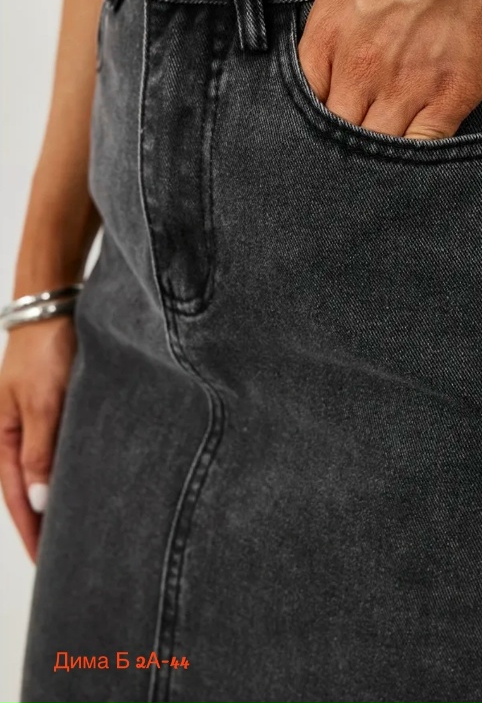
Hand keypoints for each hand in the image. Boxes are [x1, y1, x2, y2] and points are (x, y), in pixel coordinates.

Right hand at [0, 316, 75, 561]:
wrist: (56, 306)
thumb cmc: (45, 351)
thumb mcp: (42, 403)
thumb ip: (39, 451)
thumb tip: (37, 501)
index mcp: (2, 435)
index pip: (15, 497)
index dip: (32, 530)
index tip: (46, 563)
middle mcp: (16, 432)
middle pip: (27, 489)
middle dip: (43, 523)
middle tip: (65, 557)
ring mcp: (35, 420)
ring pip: (46, 471)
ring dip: (57, 498)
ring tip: (78, 528)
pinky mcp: (56, 407)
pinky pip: (60, 449)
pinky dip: (69, 471)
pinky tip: (86, 483)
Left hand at [217, 0, 481, 137]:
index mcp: (329, 29)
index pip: (300, 94)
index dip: (310, 102)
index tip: (325, 96)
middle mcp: (359, 68)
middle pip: (332, 128)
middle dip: (337, 131)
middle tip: (352, 125)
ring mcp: (403, 88)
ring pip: (370, 145)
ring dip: (371, 149)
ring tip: (379, 146)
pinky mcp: (448, 99)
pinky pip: (419, 148)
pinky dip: (413, 156)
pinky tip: (413, 152)